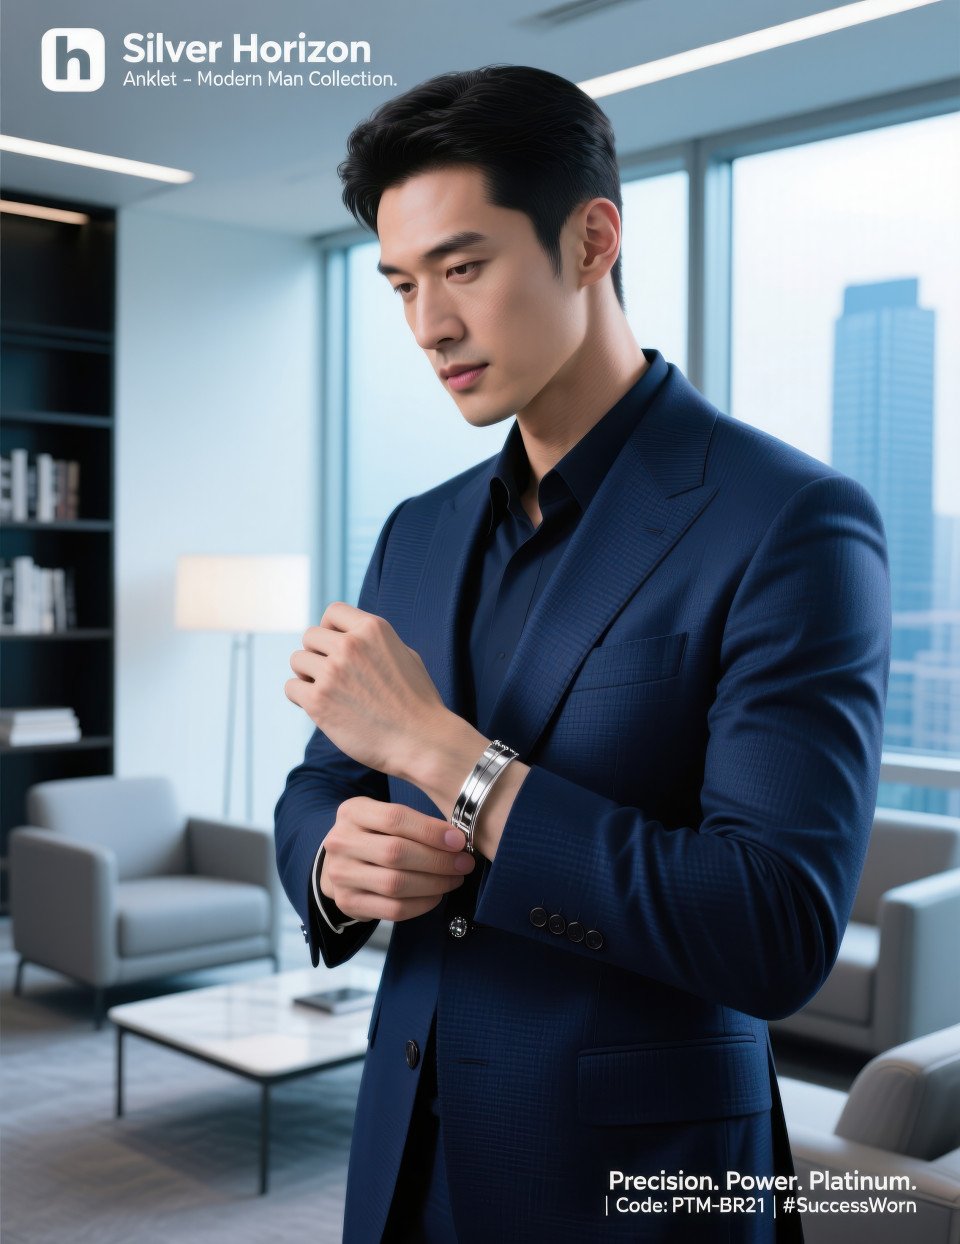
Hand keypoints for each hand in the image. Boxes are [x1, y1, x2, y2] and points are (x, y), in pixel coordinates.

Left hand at [285, 602, 447, 777]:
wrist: (422, 741)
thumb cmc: (418, 703)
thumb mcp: (405, 656)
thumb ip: (375, 642)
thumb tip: (351, 636)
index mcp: (373, 629)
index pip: (334, 612)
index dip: (330, 629)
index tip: (334, 647)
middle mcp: (350, 645)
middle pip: (310, 636)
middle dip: (317, 654)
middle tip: (331, 676)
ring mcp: (332, 672)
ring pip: (297, 661)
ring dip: (307, 676)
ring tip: (327, 693)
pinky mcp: (318, 701)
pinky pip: (291, 688)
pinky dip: (300, 698)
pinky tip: (320, 708)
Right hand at [319, 796, 475, 921]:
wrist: (340, 864)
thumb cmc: (374, 836)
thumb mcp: (383, 816)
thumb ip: (413, 822)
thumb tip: (456, 839)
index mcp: (352, 811)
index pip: (395, 818)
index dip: (431, 831)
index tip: (458, 841)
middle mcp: (341, 841)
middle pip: (396, 852)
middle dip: (438, 860)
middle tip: (464, 863)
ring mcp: (341, 875)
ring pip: (395, 884)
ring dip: (434, 883)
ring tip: (454, 879)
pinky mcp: (348, 903)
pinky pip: (393, 909)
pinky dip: (422, 904)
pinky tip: (436, 895)